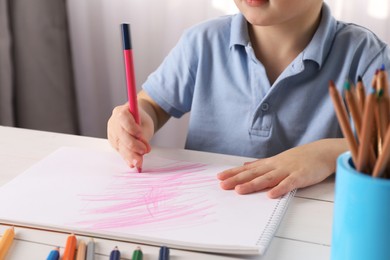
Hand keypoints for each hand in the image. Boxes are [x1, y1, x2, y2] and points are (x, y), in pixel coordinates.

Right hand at [107, 103, 152, 168]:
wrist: (137, 121)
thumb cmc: (141, 121)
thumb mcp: (145, 124)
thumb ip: (143, 136)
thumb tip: (142, 151)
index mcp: (120, 112)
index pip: (122, 117)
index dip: (130, 126)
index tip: (140, 134)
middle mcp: (113, 123)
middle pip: (121, 134)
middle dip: (132, 144)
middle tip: (144, 150)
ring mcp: (112, 134)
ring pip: (120, 145)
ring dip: (130, 155)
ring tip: (139, 162)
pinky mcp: (114, 144)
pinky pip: (120, 152)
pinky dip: (128, 158)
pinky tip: (133, 164)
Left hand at [217, 139, 346, 197]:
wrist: (321, 152)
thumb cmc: (299, 158)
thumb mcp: (277, 159)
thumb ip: (261, 164)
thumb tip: (245, 165)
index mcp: (269, 163)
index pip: (248, 169)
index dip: (234, 173)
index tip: (219, 177)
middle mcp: (275, 166)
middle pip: (253, 174)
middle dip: (237, 179)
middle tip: (222, 185)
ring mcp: (287, 171)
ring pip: (267, 178)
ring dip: (252, 184)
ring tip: (239, 190)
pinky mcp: (300, 176)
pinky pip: (289, 183)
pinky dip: (280, 188)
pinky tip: (270, 194)